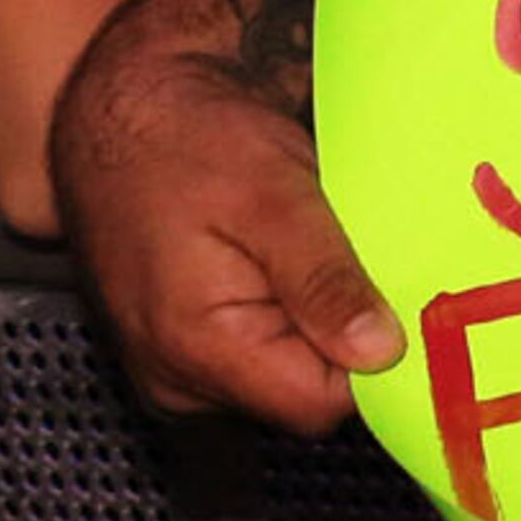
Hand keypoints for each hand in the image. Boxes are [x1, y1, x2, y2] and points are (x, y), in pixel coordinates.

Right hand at [53, 65, 401, 431]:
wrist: (120, 119)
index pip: (320, 401)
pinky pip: (255, 353)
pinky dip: (283, 314)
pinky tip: (280, 264)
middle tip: (352, 258)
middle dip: (343, 335)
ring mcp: (174, 369)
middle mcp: (178, 379)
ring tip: (305, 252)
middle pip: (303, 392)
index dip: (372, 360)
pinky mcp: (181, 350)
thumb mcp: (274, 198)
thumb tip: (380, 353)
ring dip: (313, 322)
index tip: (400, 302)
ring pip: (283, 372)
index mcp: (197, 349)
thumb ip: (324, 281)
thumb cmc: (186, 145)